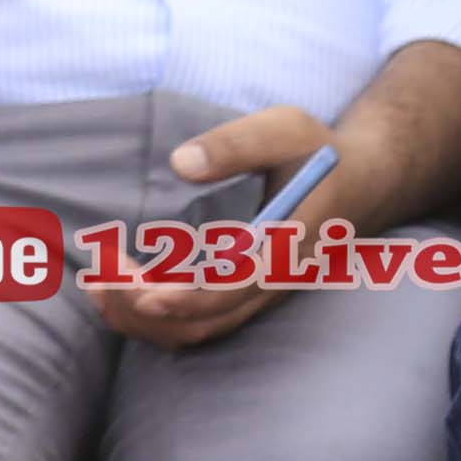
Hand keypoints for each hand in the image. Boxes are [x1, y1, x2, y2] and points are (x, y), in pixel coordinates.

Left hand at [92, 103, 339, 349]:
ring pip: (199, 330)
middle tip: (99, 276)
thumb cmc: (319, 153)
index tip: (141, 293)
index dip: (187, 298)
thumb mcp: (285, 130)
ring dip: (144, 319)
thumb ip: (236, 144)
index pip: (235, 288)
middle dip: (146, 308)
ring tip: (96, 286)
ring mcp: (260, 295)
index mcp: (286, 246)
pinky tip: (118, 292)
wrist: (363, 182)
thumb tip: (181, 162)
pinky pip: (199, 322)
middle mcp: (274, 282)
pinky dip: (156, 317)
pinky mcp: (246, 295)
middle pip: (207, 321)